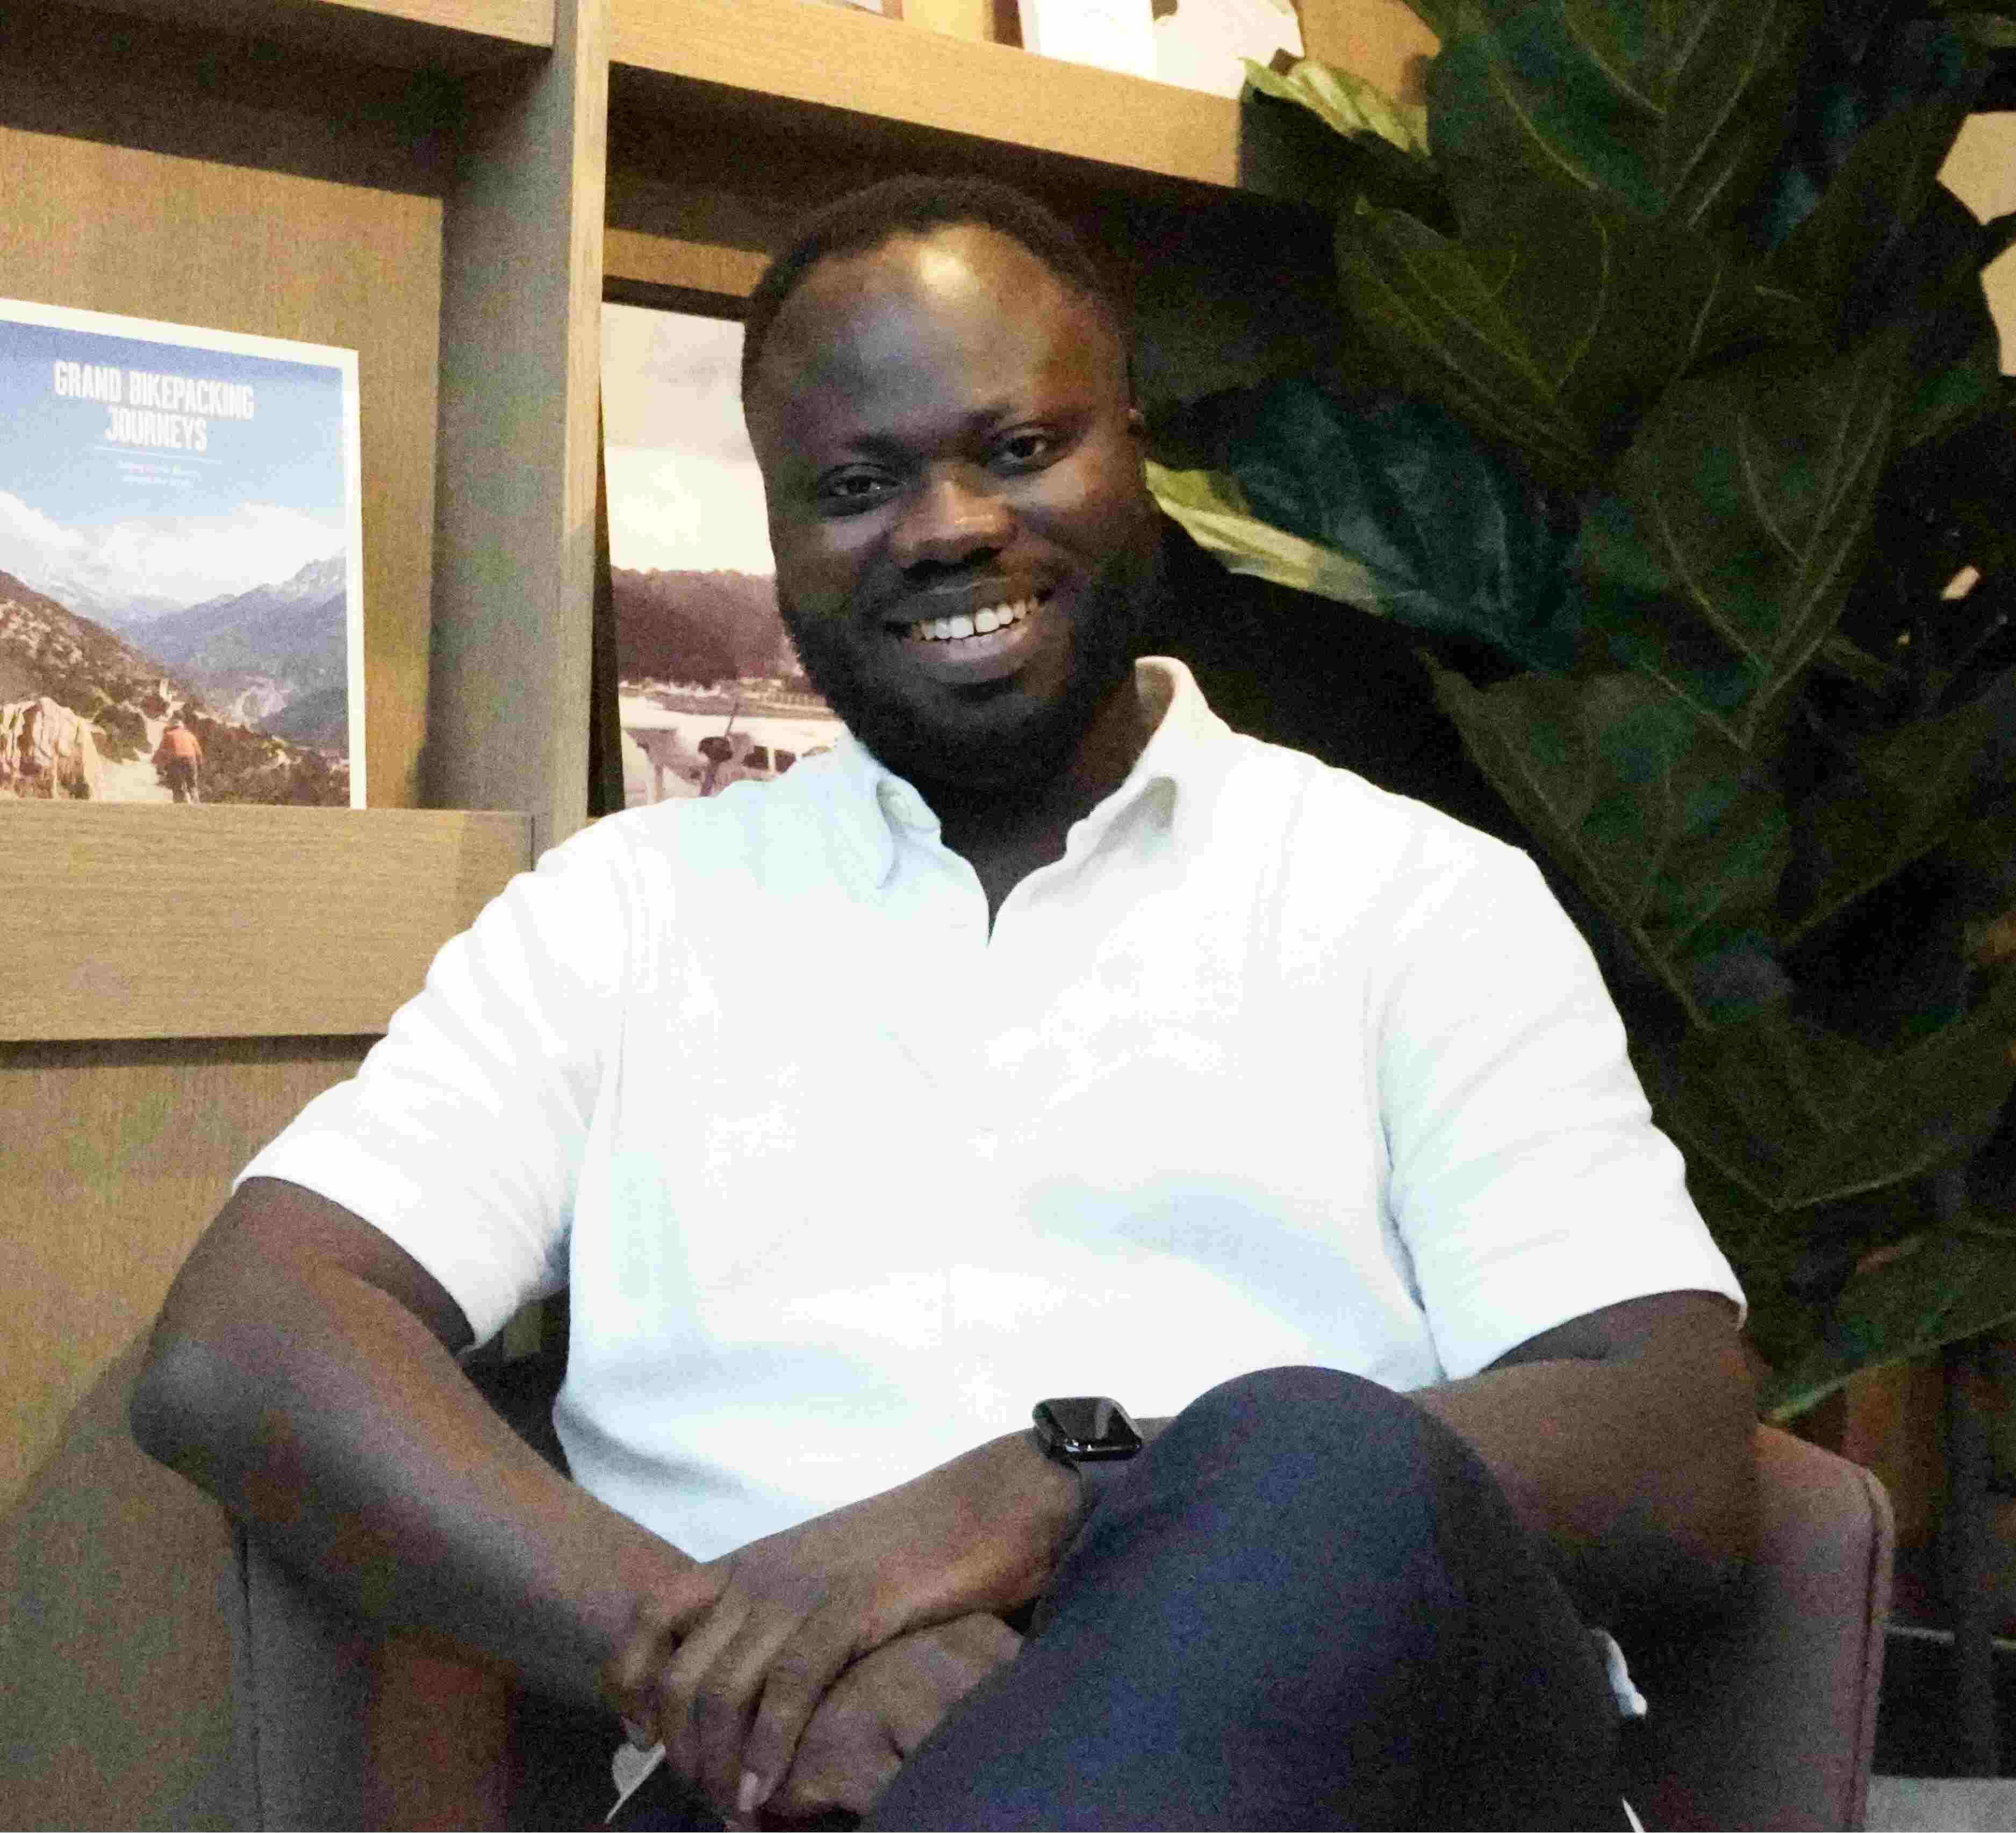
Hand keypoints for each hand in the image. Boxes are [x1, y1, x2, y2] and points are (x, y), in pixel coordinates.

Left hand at [600, 1428, 1074, 1820]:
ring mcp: (801, 1589)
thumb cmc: (911, 1550)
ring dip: (719, 1766)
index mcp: (749, 1563)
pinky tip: (768, 1791)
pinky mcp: (848, 1606)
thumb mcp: (822, 1576)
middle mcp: (760, 1575)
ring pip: (722, 1689)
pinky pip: (788, 1687)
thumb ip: (781, 1618)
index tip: (641, 1737)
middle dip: (680, 1752)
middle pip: (678, 1674)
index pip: (649, 1613)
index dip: (630, 1680)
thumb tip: (754, 1685)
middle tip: (706, 1798)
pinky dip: (768, 1749)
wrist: (983, 1506)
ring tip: (738, 1811)